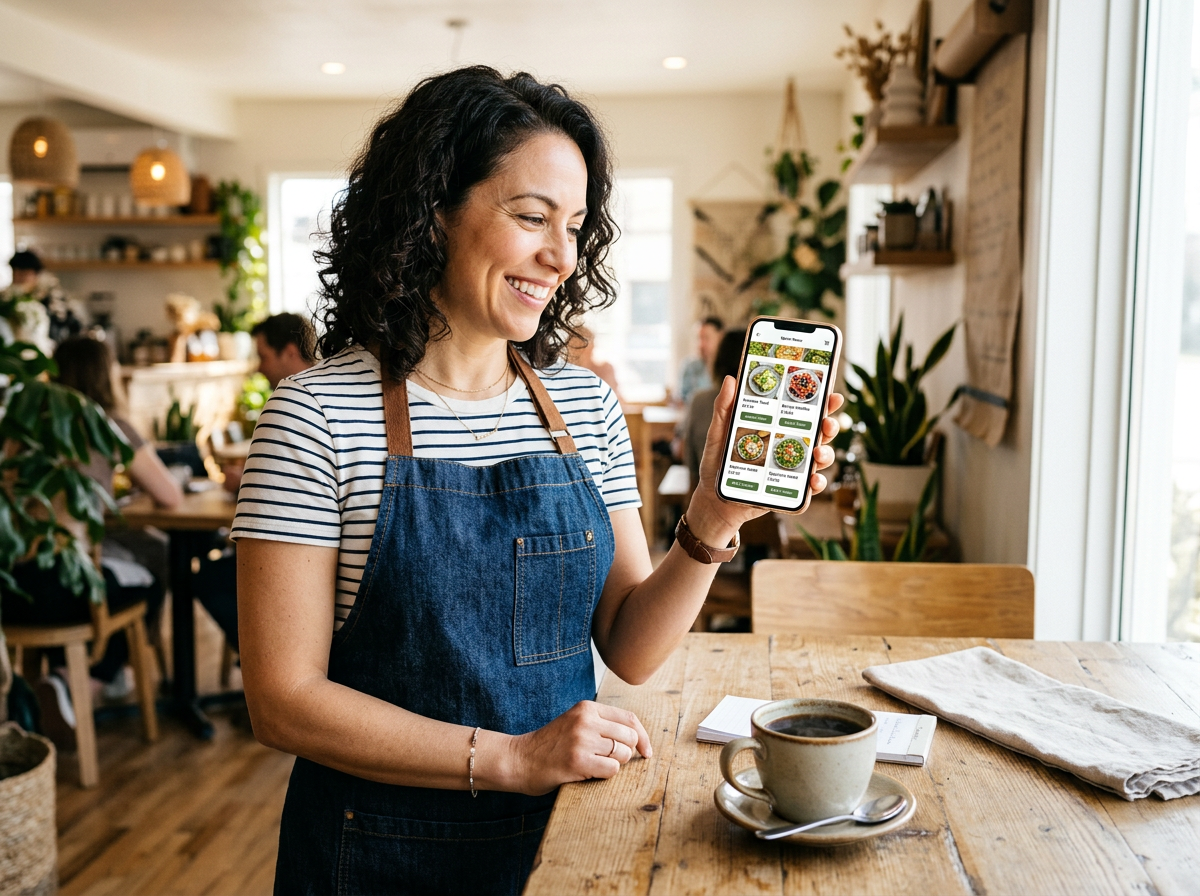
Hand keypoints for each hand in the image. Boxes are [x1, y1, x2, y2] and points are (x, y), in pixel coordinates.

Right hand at [507, 701, 652, 795]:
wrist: (519, 759)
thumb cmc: (550, 745)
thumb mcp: (575, 723)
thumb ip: (601, 724)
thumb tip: (637, 738)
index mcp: (587, 708)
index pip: (629, 718)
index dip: (643, 737)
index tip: (646, 752)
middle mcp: (586, 720)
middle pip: (629, 737)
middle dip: (627, 753)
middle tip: (610, 761)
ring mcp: (582, 740)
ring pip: (622, 754)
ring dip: (614, 764)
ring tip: (594, 765)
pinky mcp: (578, 761)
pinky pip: (611, 769)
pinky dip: (605, 775)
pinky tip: (588, 773)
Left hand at [687, 376, 843, 546]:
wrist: (713, 499)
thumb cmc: (717, 462)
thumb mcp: (718, 433)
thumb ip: (724, 408)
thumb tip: (730, 379)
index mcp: (777, 428)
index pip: (805, 412)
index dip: (823, 403)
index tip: (832, 395)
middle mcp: (789, 447)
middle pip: (819, 434)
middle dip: (830, 427)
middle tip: (827, 424)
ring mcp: (792, 469)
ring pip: (819, 460)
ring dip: (825, 454)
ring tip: (817, 453)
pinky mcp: (789, 492)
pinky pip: (808, 490)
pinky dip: (816, 485)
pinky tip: (812, 480)